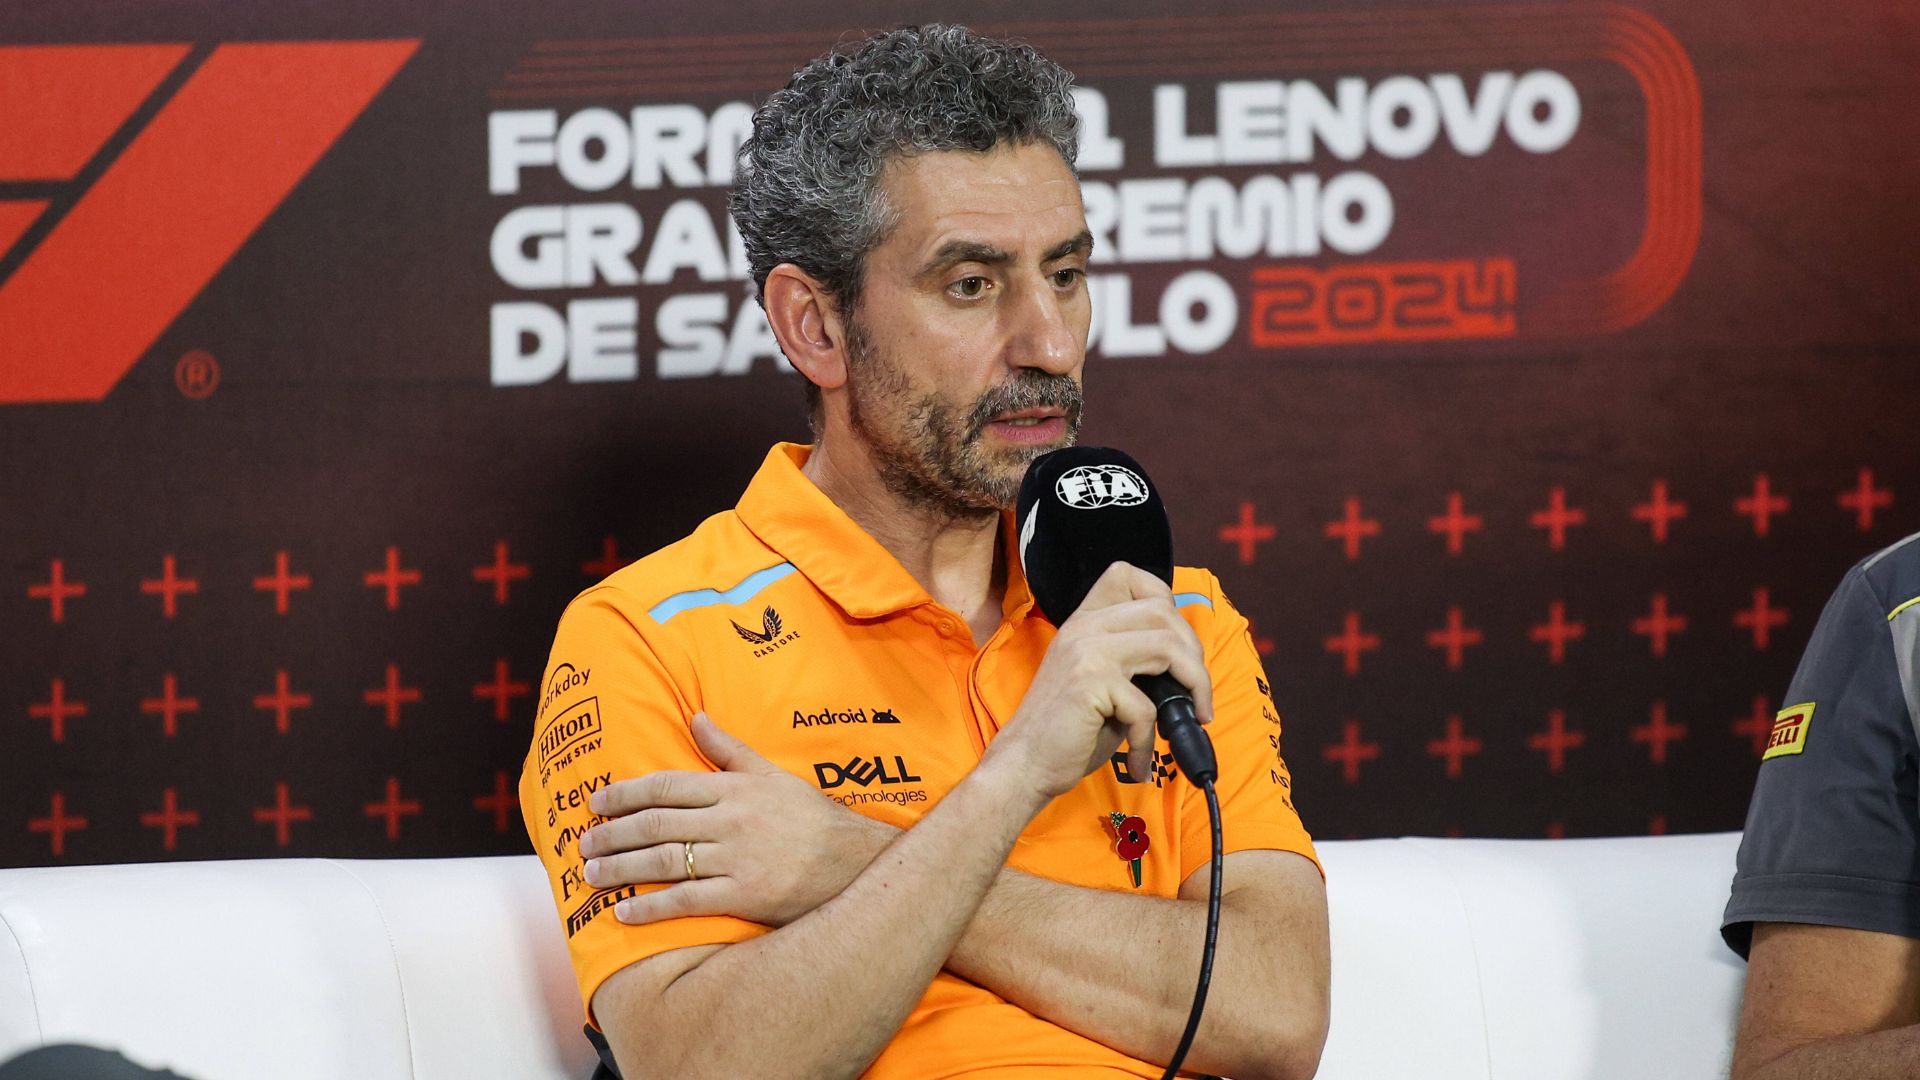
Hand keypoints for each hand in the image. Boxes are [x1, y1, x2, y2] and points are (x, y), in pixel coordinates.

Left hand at [576, 713, 896, 926]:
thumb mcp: (771, 774)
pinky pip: (685, 900)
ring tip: (591, 875)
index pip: (666, 786)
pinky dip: (650, 906)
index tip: (595, 803)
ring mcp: (735, 858)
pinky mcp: (743, 894)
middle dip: (613, 833)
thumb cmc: (811, 818)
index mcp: (734, 788)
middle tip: (583, 844)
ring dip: (621, 868)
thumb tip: (696, 717)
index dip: (625, 794)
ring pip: (663, 861)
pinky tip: (623, 911)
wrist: (855, 862)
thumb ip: (729, 749)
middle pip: (656, 824)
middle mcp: (729, 820)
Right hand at [987, 561, 1212, 799]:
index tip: (1178, 647)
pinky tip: (1137, 760)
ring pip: (1166, 646)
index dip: (1165, 601)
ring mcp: (1086, 651)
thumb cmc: (1066, 731)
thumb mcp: (1101, 682)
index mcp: (1084, 622)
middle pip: (1162, 611)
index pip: (1128, 576)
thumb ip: (1134, 663)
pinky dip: (1148, 740)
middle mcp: (1084, 627)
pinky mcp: (1089, 683)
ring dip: (1193, 685)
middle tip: (1195, 693)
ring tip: (1190, 717)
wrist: (1023, 763)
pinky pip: (1145, 706)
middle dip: (1193, 654)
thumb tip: (1185, 669)